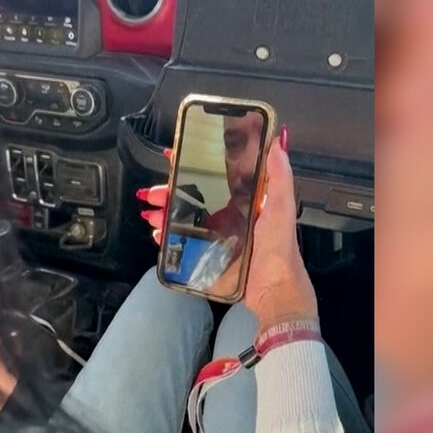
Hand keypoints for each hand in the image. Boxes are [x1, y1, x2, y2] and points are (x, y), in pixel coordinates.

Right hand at [137, 133, 317, 333]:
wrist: (274, 291)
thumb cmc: (279, 248)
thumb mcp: (281, 207)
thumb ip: (279, 176)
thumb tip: (278, 142)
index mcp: (245, 202)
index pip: (214, 177)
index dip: (193, 165)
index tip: (173, 155)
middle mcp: (229, 217)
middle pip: (192, 198)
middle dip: (169, 192)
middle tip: (152, 192)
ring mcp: (217, 238)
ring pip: (184, 219)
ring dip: (165, 213)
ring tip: (151, 213)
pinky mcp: (209, 258)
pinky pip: (184, 244)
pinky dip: (168, 237)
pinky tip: (158, 234)